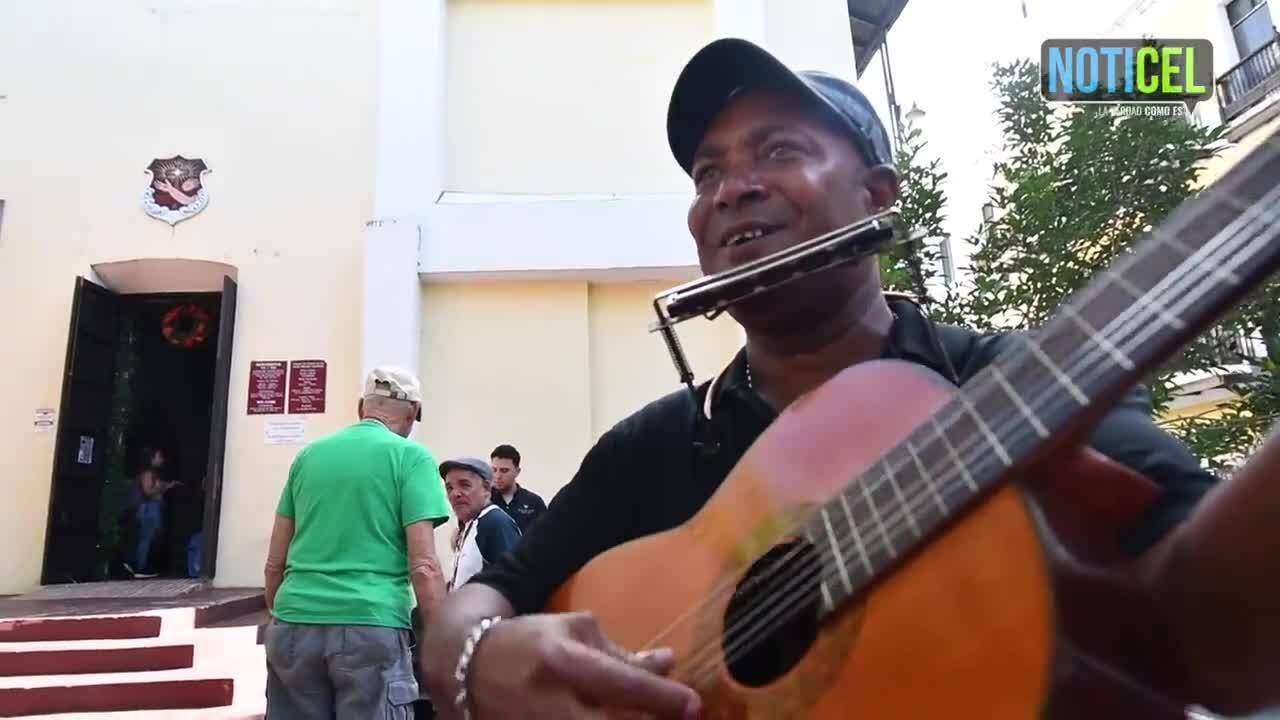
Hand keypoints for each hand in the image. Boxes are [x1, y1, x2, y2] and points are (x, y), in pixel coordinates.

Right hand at [464, 612, 700, 718]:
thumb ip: (620, 652)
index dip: (662, 697)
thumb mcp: (575, 633)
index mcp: (563, 661)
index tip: (694, 705)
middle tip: (681, 717)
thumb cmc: (531, 643)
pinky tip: (623, 719)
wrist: (469, 669)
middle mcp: (552, 701)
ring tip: (652, 716)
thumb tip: (668, 663)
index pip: (622, 683)